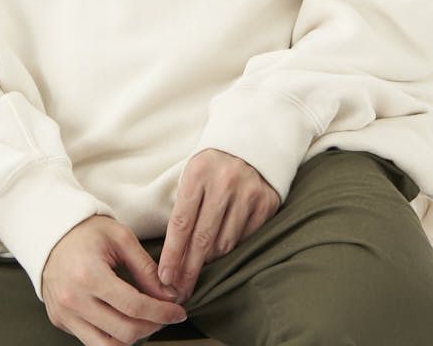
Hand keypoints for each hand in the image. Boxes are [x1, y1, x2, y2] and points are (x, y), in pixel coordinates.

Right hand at [42, 214, 188, 344]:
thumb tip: (169, 295)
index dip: (162, 313)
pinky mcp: (59, 321)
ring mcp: (64, 314)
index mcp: (89, 275)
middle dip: (153, 326)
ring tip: (146, 321)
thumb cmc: (86, 231)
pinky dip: (112, 336)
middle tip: (165, 315)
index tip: (178, 312)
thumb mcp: (120, 238)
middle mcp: (74, 300)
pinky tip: (123, 319)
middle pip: (125, 332)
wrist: (50, 231)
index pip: (134, 306)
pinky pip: (92, 341)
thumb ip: (145, 268)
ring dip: (134, 337)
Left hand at [157, 148, 280, 303]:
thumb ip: (184, 208)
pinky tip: (223, 247)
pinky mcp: (267, 203)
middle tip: (179, 291)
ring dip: (210, 258)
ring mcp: (248, 193)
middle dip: (188, 270)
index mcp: (198, 172)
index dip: (172, 254)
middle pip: (202, 239)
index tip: (164, 277)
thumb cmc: (213, 165)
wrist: (252, 141)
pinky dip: (232, 247)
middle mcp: (224, 182)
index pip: (181, 222)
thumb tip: (173, 255)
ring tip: (200, 263)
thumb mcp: (192, 175)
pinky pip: (245, 239)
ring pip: (224, 244)